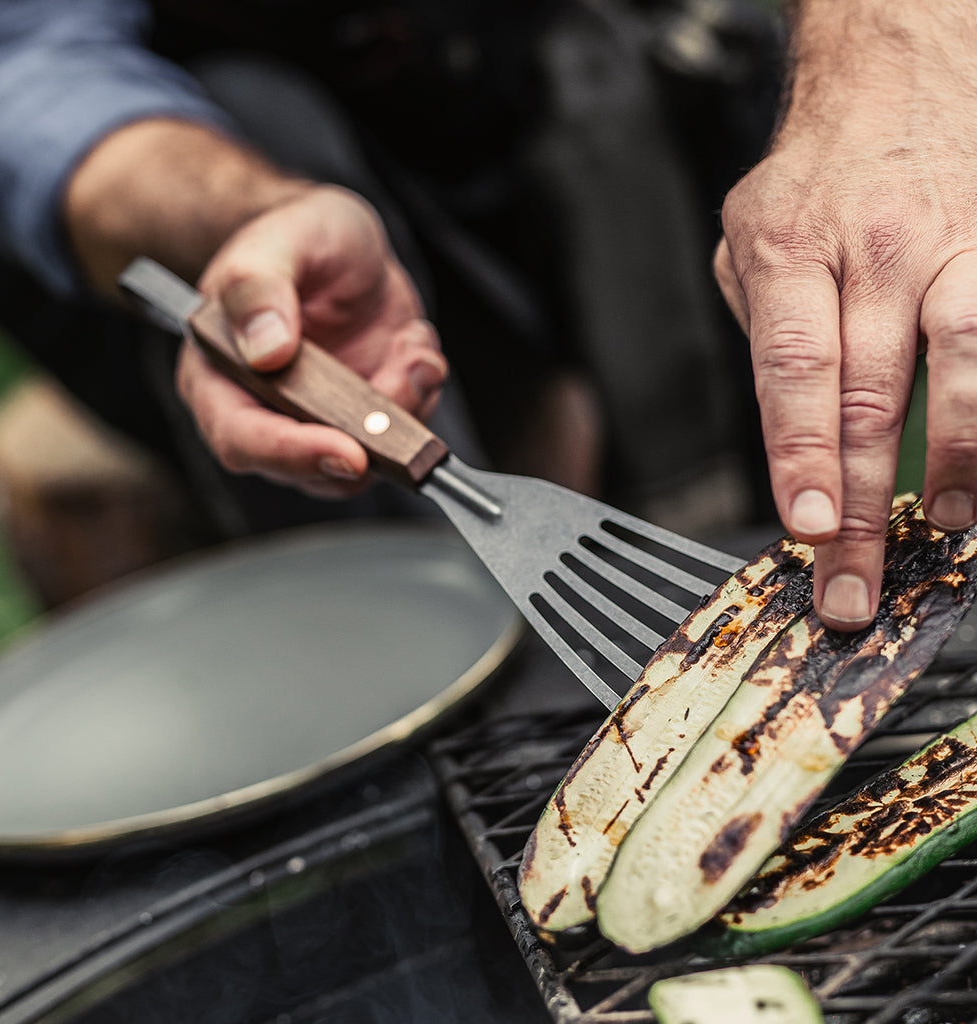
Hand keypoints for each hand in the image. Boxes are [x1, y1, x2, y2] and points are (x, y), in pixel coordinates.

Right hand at [177, 185, 446, 497]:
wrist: (342, 243)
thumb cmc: (295, 237)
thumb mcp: (279, 240)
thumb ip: (260, 288)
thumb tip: (266, 351)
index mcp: (219, 375)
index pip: (242, 439)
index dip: (293, 453)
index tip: (347, 451)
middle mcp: (263, 411)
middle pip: (308, 468)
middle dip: (367, 437)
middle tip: (403, 380)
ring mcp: (317, 422)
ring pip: (363, 465)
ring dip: (404, 411)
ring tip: (409, 347)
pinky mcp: (363, 421)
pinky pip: (400, 437)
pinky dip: (420, 394)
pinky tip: (410, 345)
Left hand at [714, 0, 976, 630]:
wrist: (896, 80)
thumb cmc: (813, 180)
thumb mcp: (749, 243)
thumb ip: (764, 333)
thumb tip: (788, 439)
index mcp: (792, 251)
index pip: (796, 372)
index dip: (802, 457)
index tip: (808, 527)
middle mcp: (878, 251)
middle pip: (871, 396)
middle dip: (863, 505)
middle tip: (855, 582)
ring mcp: (956, 248)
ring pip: (965, 364)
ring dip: (956, 464)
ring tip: (944, 531)